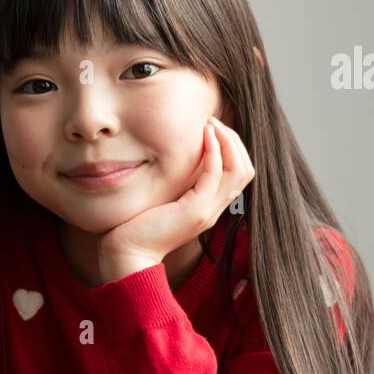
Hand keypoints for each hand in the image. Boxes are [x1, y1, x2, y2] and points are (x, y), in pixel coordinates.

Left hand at [98, 116, 254, 282]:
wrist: (128, 253)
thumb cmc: (138, 225)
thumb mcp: (165, 197)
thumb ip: (178, 182)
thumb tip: (179, 158)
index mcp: (210, 205)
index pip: (239, 172)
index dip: (232, 147)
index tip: (213, 128)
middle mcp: (214, 209)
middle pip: (245, 169)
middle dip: (234, 140)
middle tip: (214, 120)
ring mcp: (208, 211)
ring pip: (239, 170)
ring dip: (228, 141)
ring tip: (212, 123)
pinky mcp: (196, 211)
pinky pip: (214, 174)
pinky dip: (214, 151)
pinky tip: (205, 135)